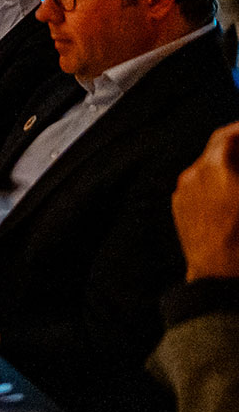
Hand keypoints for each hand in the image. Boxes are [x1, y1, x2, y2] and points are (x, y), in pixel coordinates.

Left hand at [174, 123, 238, 279]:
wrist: (220, 275)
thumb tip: (238, 162)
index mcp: (215, 168)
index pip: (226, 136)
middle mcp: (193, 176)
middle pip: (215, 151)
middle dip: (235, 149)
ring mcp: (182, 193)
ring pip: (205, 169)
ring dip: (224, 167)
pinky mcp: (179, 209)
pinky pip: (196, 187)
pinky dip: (213, 184)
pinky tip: (228, 195)